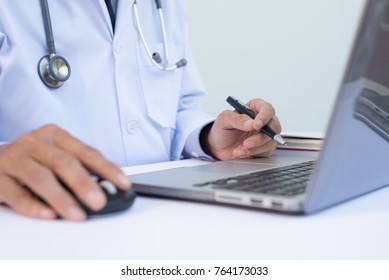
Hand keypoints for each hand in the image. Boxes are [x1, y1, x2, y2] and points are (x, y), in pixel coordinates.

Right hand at [0, 124, 130, 220]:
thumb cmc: (32, 159)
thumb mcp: (55, 155)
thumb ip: (78, 168)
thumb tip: (105, 188)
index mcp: (55, 136)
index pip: (86, 152)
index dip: (107, 168)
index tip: (123, 183)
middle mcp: (35, 143)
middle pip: (64, 162)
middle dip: (84, 183)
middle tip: (99, 201)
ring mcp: (15, 159)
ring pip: (41, 178)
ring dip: (62, 198)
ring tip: (77, 214)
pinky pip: (17, 194)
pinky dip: (34, 206)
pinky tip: (49, 215)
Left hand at [203, 98, 280, 159]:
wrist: (218, 146)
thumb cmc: (222, 129)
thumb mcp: (224, 120)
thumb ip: (237, 119)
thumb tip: (251, 123)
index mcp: (255, 108)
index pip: (267, 109)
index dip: (264, 117)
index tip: (256, 125)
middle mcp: (263, 121)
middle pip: (274, 127)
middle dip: (260, 137)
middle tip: (247, 142)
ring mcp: (265, 135)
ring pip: (270, 142)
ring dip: (254, 148)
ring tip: (238, 149)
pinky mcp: (264, 148)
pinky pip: (265, 152)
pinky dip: (252, 154)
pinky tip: (240, 152)